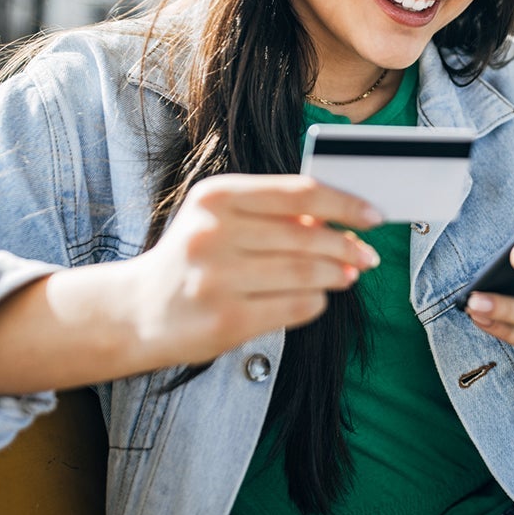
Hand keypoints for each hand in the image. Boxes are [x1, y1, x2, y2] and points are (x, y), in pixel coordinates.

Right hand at [125, 174, 381, 366]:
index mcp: (216, 197)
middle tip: (368, 256)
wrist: (138, 311)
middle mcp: (212, 233)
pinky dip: (315, 302)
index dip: (345, 204)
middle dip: (347, 246)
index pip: (298, 193)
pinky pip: (294, 308)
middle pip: (306, 236)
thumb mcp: (222, 220)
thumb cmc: (195, 258)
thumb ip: (274, 214)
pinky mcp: (225, 321)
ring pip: (304, 274)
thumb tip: (342, 220)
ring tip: (348, 275)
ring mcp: (217, 279)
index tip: (375, 216)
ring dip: (336, 275)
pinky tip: (318, 298)